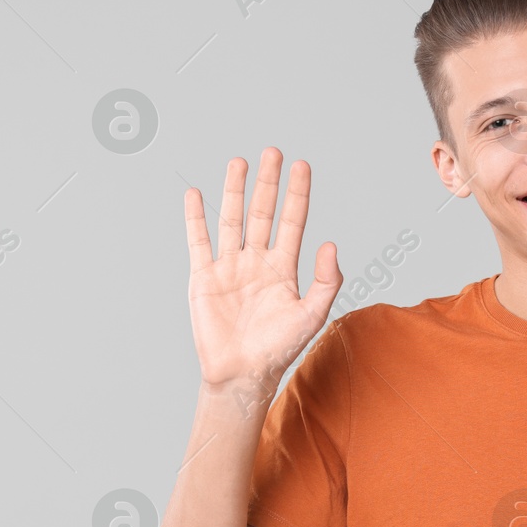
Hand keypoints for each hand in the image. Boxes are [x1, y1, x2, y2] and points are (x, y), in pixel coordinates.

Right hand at [183, 147, 342, 392]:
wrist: (242, 375)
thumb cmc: (279, 349)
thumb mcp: (312, 315)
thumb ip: (325, 280)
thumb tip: (331, 243)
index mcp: (284, 268)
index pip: (293, 221)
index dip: (298, 193)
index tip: (302, 165)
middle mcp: (257, 262)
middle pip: (262, 212)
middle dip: (268, 183)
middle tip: (272, 151)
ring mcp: (229, 267)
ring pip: (232, 219)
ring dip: (234, 190)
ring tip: (239, 161)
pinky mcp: (203, 278)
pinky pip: (198, 241)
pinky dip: (195, 218)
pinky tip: (195, 194)